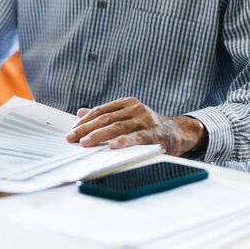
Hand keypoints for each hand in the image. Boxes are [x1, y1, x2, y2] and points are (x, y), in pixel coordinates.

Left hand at [65, 97, 206, 155]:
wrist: (177, 132)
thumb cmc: (147, 126)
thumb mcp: (126, 116)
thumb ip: (105, 114)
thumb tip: (80, 112)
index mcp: (127, 103)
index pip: (100, 111)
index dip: (84, 121)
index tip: (71, 130)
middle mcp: (135, 108)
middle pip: (105, 119)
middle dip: (85, 129)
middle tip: (72, 138)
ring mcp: (144, 120)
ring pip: (116, 127)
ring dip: (98, 135)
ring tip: (85, 143)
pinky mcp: (153, 133)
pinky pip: (135, 138)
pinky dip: (122, 142)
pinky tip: (111, 146)